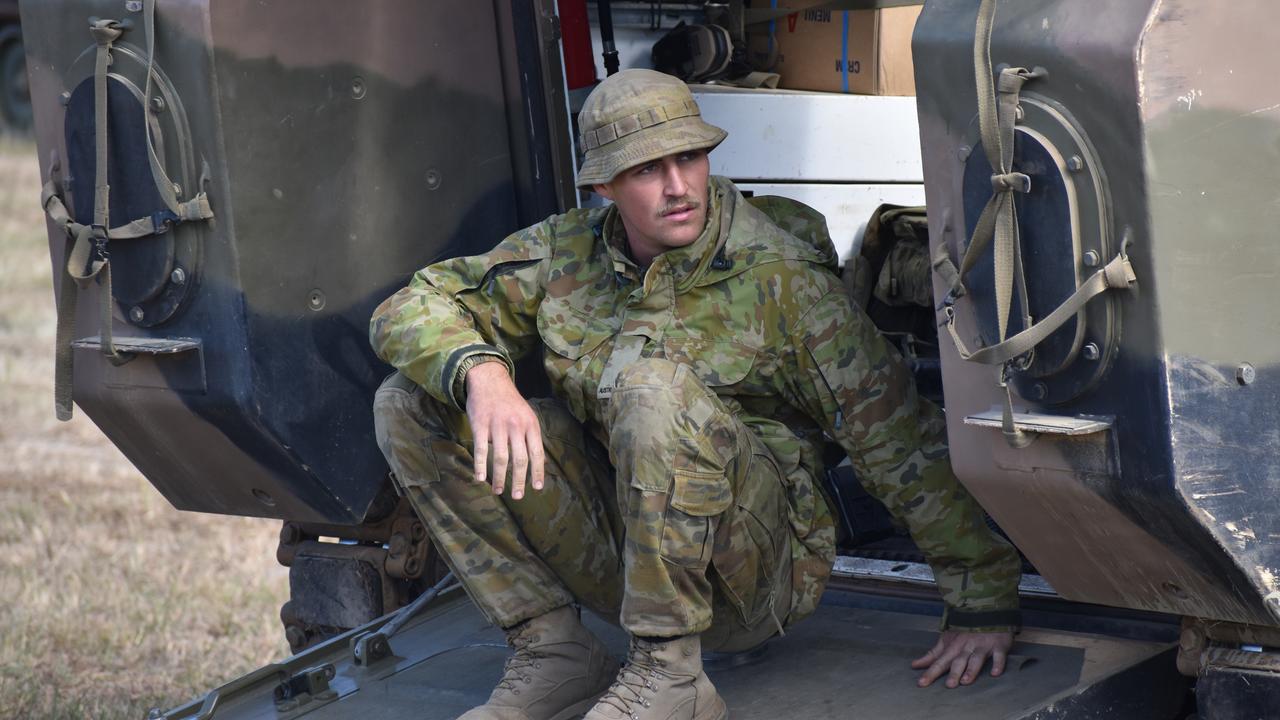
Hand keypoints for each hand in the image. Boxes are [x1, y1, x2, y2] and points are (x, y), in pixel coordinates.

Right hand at [465, 361, 544, 498]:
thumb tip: (539, 462)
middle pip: (520, 459)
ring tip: (499, 491)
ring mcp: (497, 425)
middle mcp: (516, 426)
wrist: (489, 380)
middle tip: (517, 496)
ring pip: (501, 458)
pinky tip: (480, 478)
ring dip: (500, 478)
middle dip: (519, 481)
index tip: (537, 488)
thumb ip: (532, 436)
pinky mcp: (480, 424)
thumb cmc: (510, 402)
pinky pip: (481, 449)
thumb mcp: (527, 415)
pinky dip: (481, 466)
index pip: (537, 453)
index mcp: (530, 424)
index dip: (537, 472)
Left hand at [911, 629, 1013, 687]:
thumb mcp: (946, 640)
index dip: (930, 672)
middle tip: (949, 686)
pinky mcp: (998, 646)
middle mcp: (966, 647)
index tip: (921, 684)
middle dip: (953, 673)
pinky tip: (995, 673)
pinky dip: (998, 664)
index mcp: (952, 646)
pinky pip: (999, 656)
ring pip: (976, 659)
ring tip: (966, 681)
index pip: (939, 662)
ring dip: (971, 670)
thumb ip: (932, 655)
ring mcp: (982, 646)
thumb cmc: (963, 630)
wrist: (985, 610)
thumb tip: (915, 665)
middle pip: (958, 661)